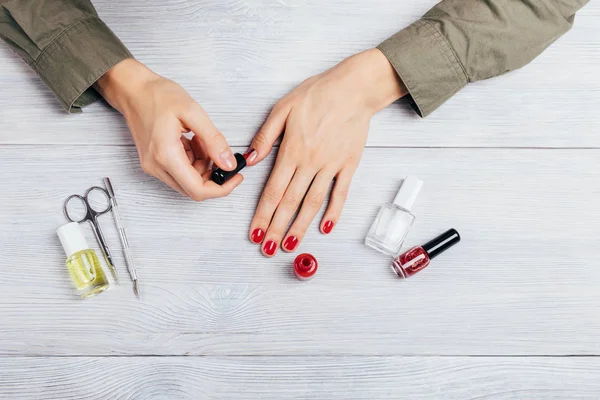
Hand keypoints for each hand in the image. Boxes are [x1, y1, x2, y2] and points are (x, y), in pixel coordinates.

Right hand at [95, 59, 241, 200]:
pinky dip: (193, 160)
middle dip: (212, 174)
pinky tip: (193, 141)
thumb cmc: (157, 95)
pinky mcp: (154, 162)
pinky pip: (179, 171)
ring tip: (203, 140)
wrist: (132, 89)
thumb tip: (229, 163)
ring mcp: (153, 165)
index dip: (221, 188)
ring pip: (187, 180)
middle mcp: (157, 166)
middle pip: (193, 188)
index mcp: (166, 155)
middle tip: (221, 154)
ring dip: (202, 165)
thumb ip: (213, 140)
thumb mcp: (193, 112)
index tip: (236, 177)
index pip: (197, 190)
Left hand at [246, 49, 406, 255]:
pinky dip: (334, 212)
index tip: (255, 233)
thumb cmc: (318, 94)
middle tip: (268, 249)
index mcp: (291, 151)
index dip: (262, 215)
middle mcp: (310, 163)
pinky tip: (326, 228)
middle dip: (277, 228)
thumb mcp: (283, 108)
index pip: (272, 191)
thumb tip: (250, 161)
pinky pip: (340, 193)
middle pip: (290, 202)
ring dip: (300, 227)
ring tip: (291, 245)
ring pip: (313, 203)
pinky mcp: (349, 165)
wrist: (354, 88)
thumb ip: (265, 137)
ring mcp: (331, 166)